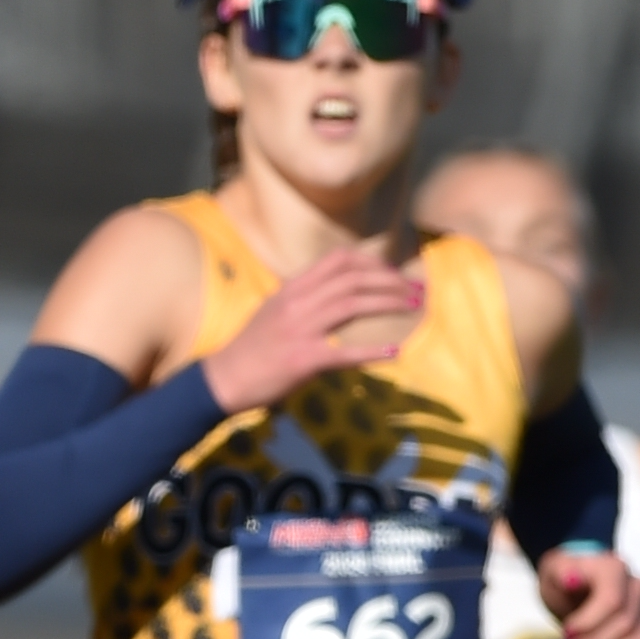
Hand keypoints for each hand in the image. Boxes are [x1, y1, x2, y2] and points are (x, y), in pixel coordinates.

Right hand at [199, 247, 420, 413]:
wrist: (223, 378)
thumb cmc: (250, 348)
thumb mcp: (274, 311)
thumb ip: (303, 300)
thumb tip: (337, 295)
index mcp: (291, 289)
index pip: (337, 260)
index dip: (372, 261)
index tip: (393, 272)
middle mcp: (297, 303)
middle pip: (352, 278)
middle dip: (390, 281)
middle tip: (415, 289)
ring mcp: (300, 330)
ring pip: (352, 304)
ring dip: (389, 303)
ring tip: (414, 307)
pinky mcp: (303, 359)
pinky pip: (345, 353)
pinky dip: (373, 352)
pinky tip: (395, 352)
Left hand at [536, 547, 639, 638]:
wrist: (574, 586)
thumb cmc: (562, 577)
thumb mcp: (553, 571)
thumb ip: (561, 572)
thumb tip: (570, 578)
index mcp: (616, 570)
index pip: (613, 601)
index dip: (590, 623)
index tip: (564, 634)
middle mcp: (637, 590)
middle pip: (628, 627)